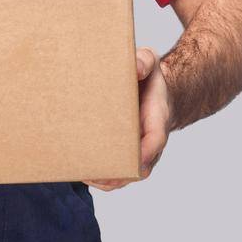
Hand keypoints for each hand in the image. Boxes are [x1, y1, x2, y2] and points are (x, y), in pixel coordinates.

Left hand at [85, 47, 168, 191]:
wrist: (156, 92)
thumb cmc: (150, 79)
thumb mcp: (150, 63)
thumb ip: (144, 61)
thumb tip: (135, 67)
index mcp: (158, 118)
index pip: (156, 139)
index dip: (146, 152)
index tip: (133, 160)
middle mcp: (151, 140)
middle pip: (141, 167)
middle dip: (119, 173)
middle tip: (94, 172)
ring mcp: (141, 151)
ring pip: (128, 175)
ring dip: (108, 180)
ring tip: (83, 175)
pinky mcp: (128, 154)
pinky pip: (120, 172)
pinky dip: (104, 178)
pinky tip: (83, 174)